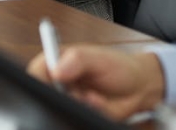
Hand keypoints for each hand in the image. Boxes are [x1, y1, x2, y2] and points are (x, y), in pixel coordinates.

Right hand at [27, 45, 165, 120]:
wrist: (139, 88)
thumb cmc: (119, 66)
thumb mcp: (99, 58)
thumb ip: (77, 60)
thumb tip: (56, 69)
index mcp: (59, 61)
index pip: (37, 70)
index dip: (39, 79)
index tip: (54, 83)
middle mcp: (60, 81)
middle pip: (44, 93)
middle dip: (64, 96)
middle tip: (82, 94)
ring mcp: (68, 99)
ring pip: (60, 108)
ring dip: (79, 105)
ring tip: (96, 97)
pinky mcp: (77, 113)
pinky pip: (74, 117)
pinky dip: (90, 113)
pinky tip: (100, 105)